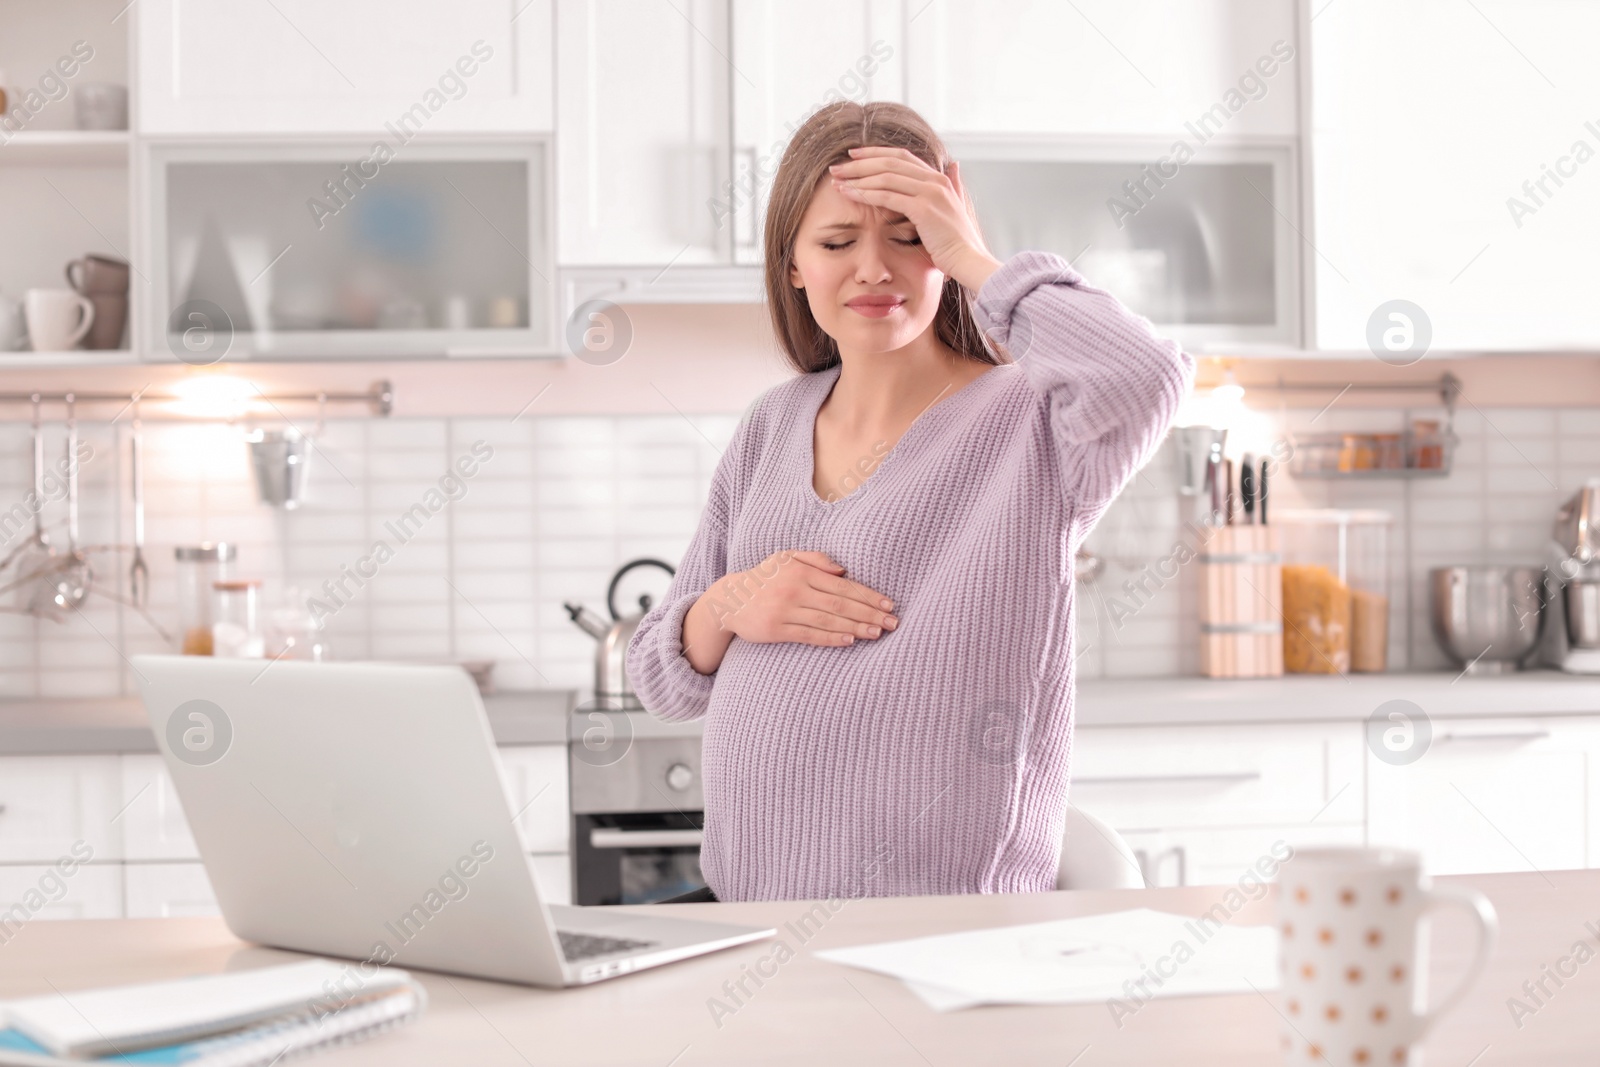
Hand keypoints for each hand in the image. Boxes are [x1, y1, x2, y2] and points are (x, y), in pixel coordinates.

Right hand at [681, 550, 897, 673]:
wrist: (729, 599)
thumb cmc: (765, 578)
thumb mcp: (786, 558)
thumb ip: (815, 559)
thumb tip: (843, 570)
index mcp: (801, 572)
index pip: (843, 585)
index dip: (868, 596)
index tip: (889, 604)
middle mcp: (795, 590)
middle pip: (840, 604)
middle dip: (869, 613)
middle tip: (893, 622)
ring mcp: (785, 611)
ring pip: (828, 621)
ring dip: (856, 627)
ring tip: (877, 633)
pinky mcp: (776, 630)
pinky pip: (809, 635)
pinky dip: (831, 638)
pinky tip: (850, 640)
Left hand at [828, 146, 1002, 290]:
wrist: (969, 261)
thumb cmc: (959, 243)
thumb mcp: (956, 207)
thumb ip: (953, 185)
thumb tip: (954, 165)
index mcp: (939, 178)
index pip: (902, 156)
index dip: (876, 153)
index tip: (854, 156)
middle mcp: (935, 179)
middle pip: (890, 161)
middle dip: (860, 162)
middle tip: (836, 166)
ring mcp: (930, 192)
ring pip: (885, 175)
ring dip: (857, 177)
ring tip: (836, 180)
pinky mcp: (923, 208)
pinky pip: (887, 195)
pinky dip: (865, 193)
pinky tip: (848, 194)